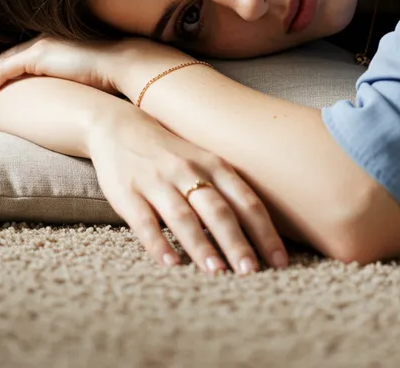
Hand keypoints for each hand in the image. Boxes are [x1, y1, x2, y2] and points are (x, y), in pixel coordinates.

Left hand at [0, 34, 123, 104]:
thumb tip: (66, 104)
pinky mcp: (37, 56)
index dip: (4, 74)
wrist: (122, 65)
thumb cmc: (111, 76)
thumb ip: (70, 83)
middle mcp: (45, 41)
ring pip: (0, 64)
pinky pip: (3, 70)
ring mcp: (40, 46)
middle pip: (5, 59)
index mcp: (56, 45)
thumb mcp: (85, 78)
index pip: (21, 58)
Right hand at [87, 106, 289, 274]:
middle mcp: (188, 171)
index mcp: (213, 164)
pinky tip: (170, 264)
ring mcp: (157, 182)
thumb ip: (228, 190)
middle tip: (252, 272)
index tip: (279, 260)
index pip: (246, 201)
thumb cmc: (172, 152)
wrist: (119, 127)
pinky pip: (144, 222)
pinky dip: (158, 243)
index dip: (264, 231)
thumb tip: (261, 233)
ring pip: (184, 217)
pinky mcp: (128, 194)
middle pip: (218, 210)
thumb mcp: (204, 160)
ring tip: (217, 273)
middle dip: (237, 243)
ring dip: (201, 246)